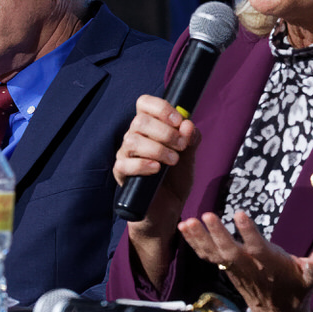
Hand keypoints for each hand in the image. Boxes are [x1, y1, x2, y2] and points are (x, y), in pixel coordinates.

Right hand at [114, 95, 199, 221]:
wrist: (169, 207)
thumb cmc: (175, 178)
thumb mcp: (190, 157)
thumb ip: (190, 139)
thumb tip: (188, 124)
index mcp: (149, 127)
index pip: (145, 103)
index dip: (161, 107)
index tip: (178, 120)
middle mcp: (134, 136)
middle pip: (140, 121)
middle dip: (166, 132)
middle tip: (181, 146)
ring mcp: (125, 154)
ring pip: (132, 140)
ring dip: (158, 149)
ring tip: (173, 160)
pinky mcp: (121, 173)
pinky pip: (125, 164)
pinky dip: (143, 165)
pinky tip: (157, 170)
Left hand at [179, 211, 312, 311]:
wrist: (277, 311)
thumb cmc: (295, 287)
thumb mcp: (310, 277)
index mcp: (269, 264)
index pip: (257, 247)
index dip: (249, 232)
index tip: (239, 214)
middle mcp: (248, 266)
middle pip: (229, 250)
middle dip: (217, 234)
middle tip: (207, 215)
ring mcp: (233, 267)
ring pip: (213, 253)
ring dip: (199, 238)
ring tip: (187, 221)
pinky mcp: (225, 267)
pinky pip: (206, 255)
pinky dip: (194, 242)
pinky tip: (183, 226)